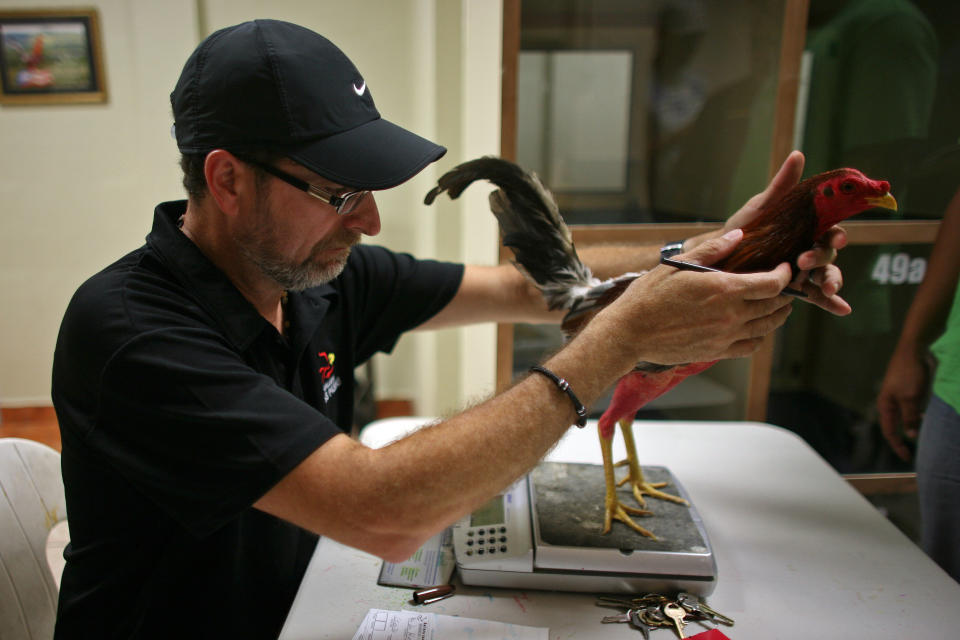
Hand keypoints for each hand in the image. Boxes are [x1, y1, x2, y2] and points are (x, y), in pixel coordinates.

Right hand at [605, 229, 793, 365]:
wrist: (630, 331)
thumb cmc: (649, 295)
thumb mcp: (677, 264)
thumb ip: (712, 249)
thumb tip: (739, 235)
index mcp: (724, 289)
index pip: (773, 283)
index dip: (785, 274)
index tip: (785, 268)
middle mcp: (731, 314)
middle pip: (775, 305)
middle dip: (786, 293)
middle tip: (786, 285)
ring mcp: (725, 336)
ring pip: (767, 327)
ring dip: (778, 315)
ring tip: (778, 306)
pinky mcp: (717, 351)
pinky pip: (751, 346)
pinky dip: (760, 336)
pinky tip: (757, 328)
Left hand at [691, 151, 851, 315]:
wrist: (720, 258)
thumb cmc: (743, 228)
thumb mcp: (761, 207)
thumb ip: (781, 185)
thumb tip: (797, 155)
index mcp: (805, 228)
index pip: (829, 229)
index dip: (835, 234)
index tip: (834, 237)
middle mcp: (808, 247)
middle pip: (828, 253)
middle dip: (823, 259)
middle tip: (806, 262)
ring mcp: (803, 270)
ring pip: (825, 274)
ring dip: (830, 280)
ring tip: (825, 289)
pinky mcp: (794, 288)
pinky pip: (815, 296)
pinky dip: (830, 302)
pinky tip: (841, 309)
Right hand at [877, 347, 929, 460]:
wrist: (914, 349)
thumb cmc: (909, 374)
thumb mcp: (911, 398)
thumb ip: (910, 417)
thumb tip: (911, 435)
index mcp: (886, 405)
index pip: (890, 431)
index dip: (897, 446)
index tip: (907, 458)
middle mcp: (890, 402)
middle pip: (896, 425)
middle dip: (904, 437)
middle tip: (914, 450)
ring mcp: (899, 394)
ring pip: (906, 416)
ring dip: (913, 425)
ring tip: (923, 433)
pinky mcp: (908, 388)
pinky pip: (912, 407)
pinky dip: (918, 414)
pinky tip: (926, 415)